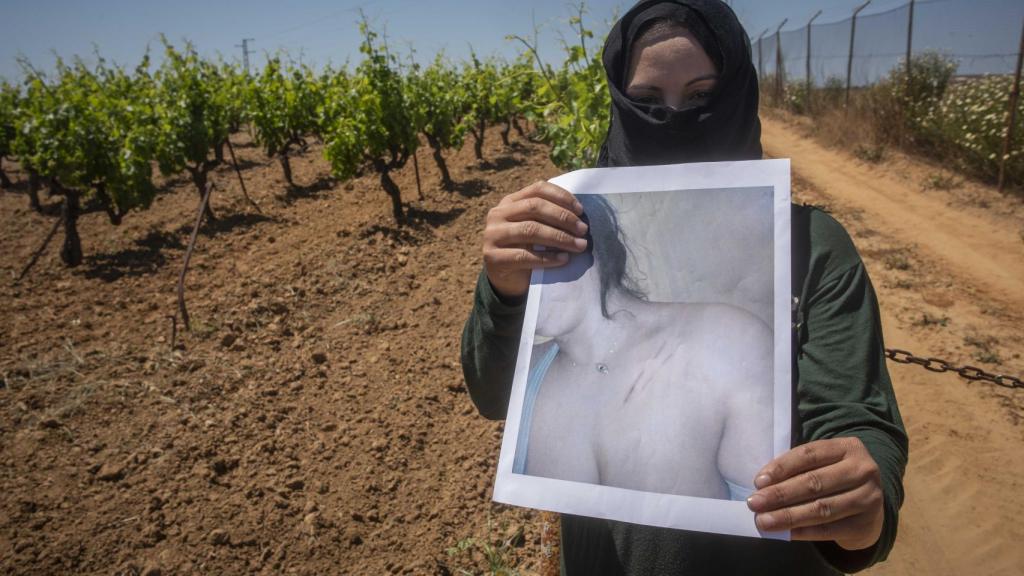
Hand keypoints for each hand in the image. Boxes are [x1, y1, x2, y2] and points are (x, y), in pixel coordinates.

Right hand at [482, 181, 588, 299]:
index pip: (538, 189)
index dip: (561, 197)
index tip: (580, 210)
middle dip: (563, 217)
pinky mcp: (493, 258)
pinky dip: (548, 258)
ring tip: (579, 245)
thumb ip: (548, 217)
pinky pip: (525, 256)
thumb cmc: (526, 249)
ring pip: (530, 230)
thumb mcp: (534, 228)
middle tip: (583, 229)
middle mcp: (498, 214)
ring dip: (560, 237)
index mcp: (510, 202)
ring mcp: (492, 235)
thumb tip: (580, 215)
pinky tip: (564, 259)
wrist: (505, 279)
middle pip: (534, 207)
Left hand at [746, 437, 883, 550]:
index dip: (782, 467)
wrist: (869, 506)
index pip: (809, 454)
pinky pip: (829, 529)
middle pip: (814, 482)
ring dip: (788, 516)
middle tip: (754, 503)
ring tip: (764, 521)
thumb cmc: (835, 478)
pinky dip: (804, 532)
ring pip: (821, 508)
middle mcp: (863, 470)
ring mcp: (868, 498)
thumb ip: (799, 468)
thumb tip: (763, 485)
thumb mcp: (824, 463)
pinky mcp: (865, 523)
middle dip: (780, 494)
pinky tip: (785, 533)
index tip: (758, 481)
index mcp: (848, 447)